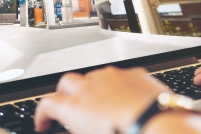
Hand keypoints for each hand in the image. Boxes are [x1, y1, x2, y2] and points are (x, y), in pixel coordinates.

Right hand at [34, 66, 167, 133]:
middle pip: (66, 82)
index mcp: (75, 106)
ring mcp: (111, 76)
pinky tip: (125, 99)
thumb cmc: (124, 133)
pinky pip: (118, 76)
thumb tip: (70, 130)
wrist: (157, 123)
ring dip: (92, 88)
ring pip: (93, 76)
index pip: (47, 104)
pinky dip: (117, 86)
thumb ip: (77, 130)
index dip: (42, 114)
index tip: (45, 123)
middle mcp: (90, 86)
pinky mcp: (132, 72)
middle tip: (71, 107)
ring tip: (102, 105)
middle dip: (65, 93)